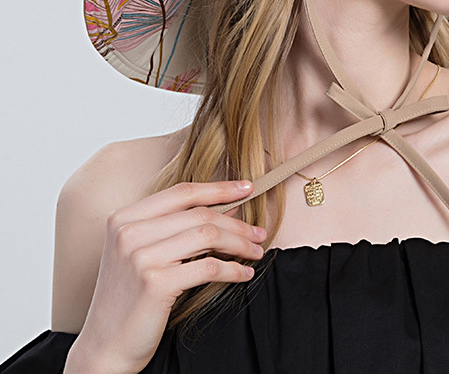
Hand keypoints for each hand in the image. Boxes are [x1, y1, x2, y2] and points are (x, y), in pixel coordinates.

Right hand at [64, 180, 265, 373]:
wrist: (104, 346)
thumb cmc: (129, 296)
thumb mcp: (142, 251)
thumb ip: (175, 226)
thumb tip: (227, 204)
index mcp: (124, 217)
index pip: (182, 193)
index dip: (219, 188)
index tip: (247, 187)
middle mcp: (129, 232)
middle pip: (200, 214)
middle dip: (237, 222)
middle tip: (259, 232)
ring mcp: (140, 257)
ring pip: (208, 236)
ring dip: (240, 244)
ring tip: (256, 251)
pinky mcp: (155, 282)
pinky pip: (209, 267)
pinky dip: (233, 269)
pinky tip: (244, 274)